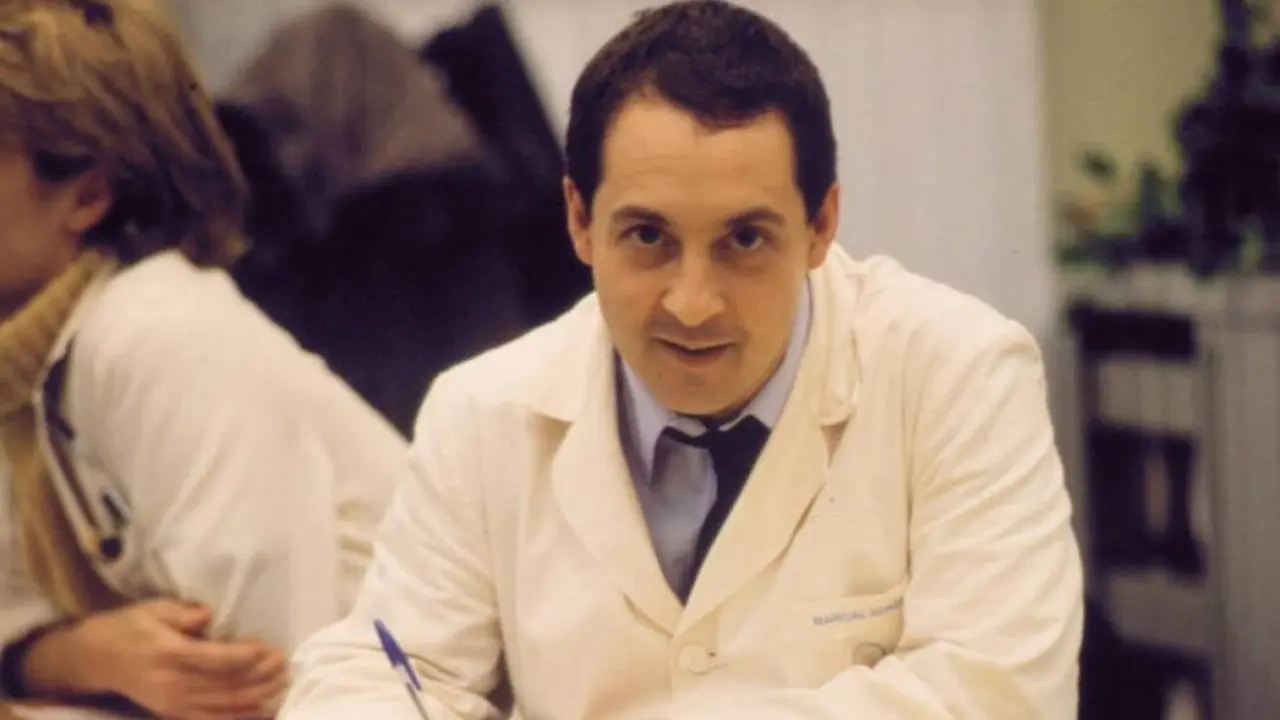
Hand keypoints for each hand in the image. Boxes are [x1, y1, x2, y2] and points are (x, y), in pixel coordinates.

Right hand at [26, 599, 288, 718]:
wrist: (94, 659)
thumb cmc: (128, 627)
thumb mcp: (153, 609)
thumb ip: (182, 613)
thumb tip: (210, 614)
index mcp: (169, 653)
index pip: (216, 660)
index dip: (247, 656)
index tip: (269, 647)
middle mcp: (173, 683)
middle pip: (225, 685)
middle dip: (260, 677)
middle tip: (285, 664)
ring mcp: (173, 703)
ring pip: (223, 705)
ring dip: (257, 698)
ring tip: (282, 684)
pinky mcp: (173, 714)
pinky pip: (211, 719)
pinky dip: (239, 717)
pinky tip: (262, 710)